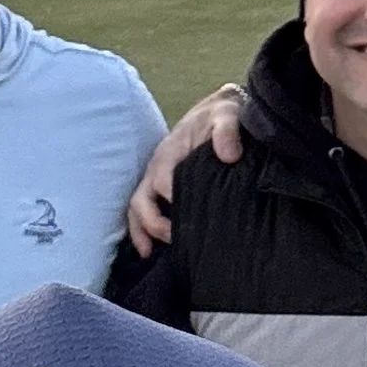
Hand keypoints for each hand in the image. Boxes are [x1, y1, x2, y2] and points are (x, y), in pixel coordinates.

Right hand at [122, 85, 246, 252]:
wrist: (216, 113)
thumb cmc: (221, 116)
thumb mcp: (227, 116)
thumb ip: (227, 131)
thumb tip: (229, 155)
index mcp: (170, 152)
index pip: (162, 181)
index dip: (172, 200)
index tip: (188, 219)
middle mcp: (157, 167)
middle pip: (141, 199)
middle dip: (152, 222)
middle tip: (173, 240)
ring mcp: (155, 179)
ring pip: (136, 208)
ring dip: (140, 231)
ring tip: (148, 253)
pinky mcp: (160, 188)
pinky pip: (143, 210)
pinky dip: (142, 230)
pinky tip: (150, 251)